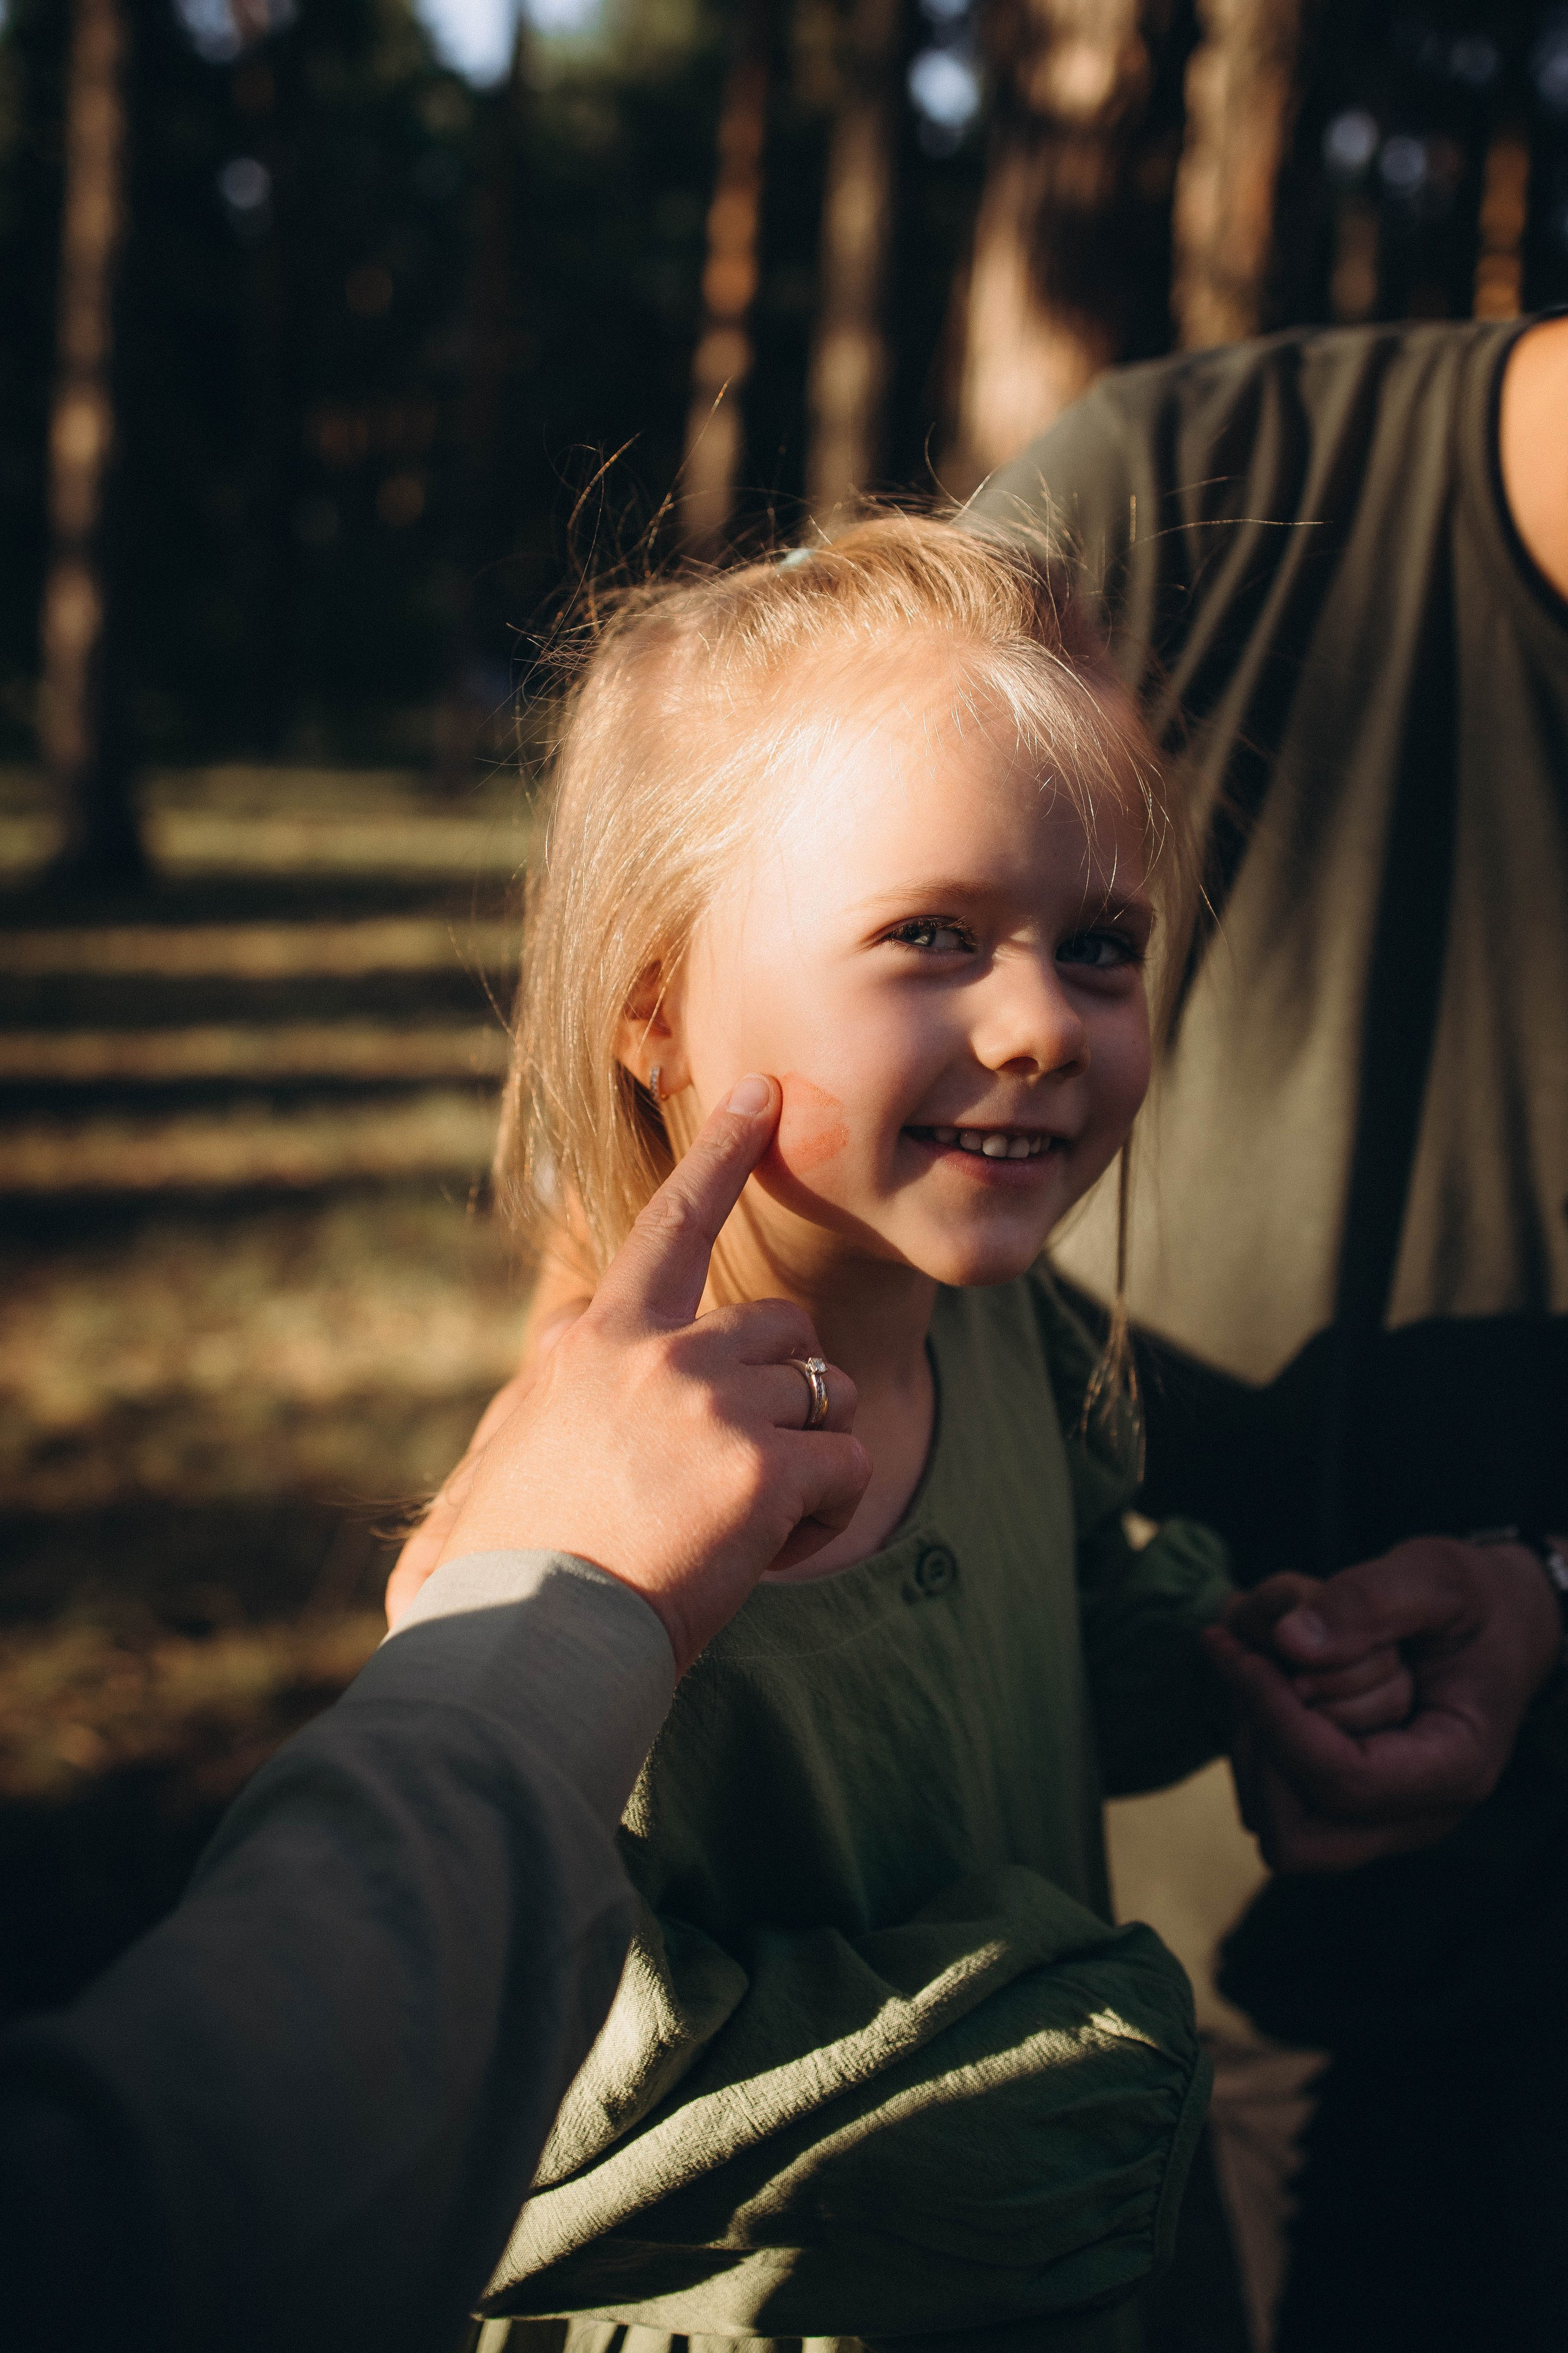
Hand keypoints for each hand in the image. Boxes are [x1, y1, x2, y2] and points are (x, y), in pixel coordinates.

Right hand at [392, 1074, 870, 1673]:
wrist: (525, 1639)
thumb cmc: (511, 1566)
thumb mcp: (513, 1452)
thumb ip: (553, 1393)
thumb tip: (553, 1347)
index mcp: (600, 1342)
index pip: (672, 1222)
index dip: (723, 1153)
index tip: (763, 1093)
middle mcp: (661, 1353)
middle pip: (784, 1328)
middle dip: (789, 1392)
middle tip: (739, 1474)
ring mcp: (713, 1404)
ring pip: (829, 1394)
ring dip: (812, 1458)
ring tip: (745, 1525)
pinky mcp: (763, 1468)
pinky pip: (849, 1468)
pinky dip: (830, 1515)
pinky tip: (768, 1553)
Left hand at [1205, 1537, 1560, 1871]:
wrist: (1494, 1629)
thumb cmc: (1471, 1605)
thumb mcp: (1438, 1578)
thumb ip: (1370, 1601)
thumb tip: (1290, 1642)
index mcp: (1456, 1767)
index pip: (1344, 1781)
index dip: (1279, 1721)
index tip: (1245, 1657)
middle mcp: (1417, 1814)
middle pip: (1299, 1838)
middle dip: (1262, 1751)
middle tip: (1253, 1666)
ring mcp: (1381, 1819)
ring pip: (1275, 1825)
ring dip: (1253, 1744)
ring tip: (1262, 1667)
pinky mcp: (1348, 1805)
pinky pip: (1273, 1804)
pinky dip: (1256, 1746)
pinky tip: (1265, 1683)